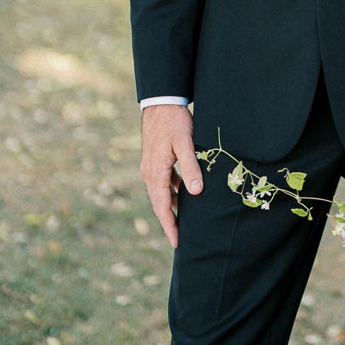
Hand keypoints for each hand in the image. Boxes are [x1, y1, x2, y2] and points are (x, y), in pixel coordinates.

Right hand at [140, 105, 202, 248]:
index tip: (177, 242)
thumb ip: (190, 167)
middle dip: (169, 221)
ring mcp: (151, 165)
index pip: (162, 206)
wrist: (161, 101)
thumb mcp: (185, 143)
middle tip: (180, 239)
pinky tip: (183, 193)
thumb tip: (195, 192)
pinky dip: (172, 191)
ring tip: (183, 221)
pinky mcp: (155, 159)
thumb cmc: (174, 121)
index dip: (170, 225)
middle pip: (159, 203)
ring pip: (161, 193)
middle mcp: (149, 172)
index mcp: (155, 172)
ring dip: (171, 207)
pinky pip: (164, 181)